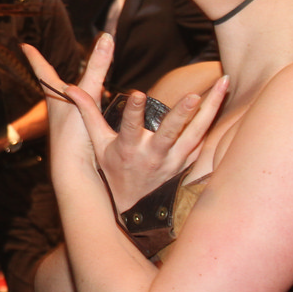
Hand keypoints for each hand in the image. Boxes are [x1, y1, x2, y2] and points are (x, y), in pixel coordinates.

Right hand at [22, 34, 227, 213]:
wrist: (135, 208)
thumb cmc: (114, 169)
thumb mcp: (98, 144)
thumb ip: (88, 112)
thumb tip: (69, 88)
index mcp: (128, 149)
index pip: (130, 128)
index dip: (134, 111)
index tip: (137, 93)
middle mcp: (152, 156)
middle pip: (169, 134)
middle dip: (181, 115)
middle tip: (194, 95)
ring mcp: (173, 161)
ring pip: (195, 134)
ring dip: (210, 109)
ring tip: (223, 83)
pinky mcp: (187, 162)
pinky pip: (204, 140)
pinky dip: (214, 119)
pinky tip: (223, 96)